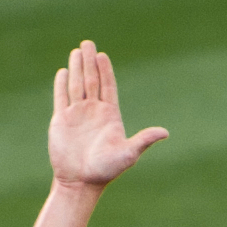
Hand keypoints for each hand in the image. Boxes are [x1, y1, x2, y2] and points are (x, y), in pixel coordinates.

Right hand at [48, 40, 166, 189]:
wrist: (81, 183)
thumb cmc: (106, 170)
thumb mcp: (128, 154)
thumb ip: (144, 140)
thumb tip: (165, 133)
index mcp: (109, 115)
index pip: (108, 86)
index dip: (105, 70)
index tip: (102, 55)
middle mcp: (93, 112)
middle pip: (92, 80)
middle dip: (90, 61)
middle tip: (88, 43)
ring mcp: (77, 115)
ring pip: (77, 85)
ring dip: (77, 68)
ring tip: (77, 51)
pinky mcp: (61, 121)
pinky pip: (61, 98)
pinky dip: (61, 85)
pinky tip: (63, 72)